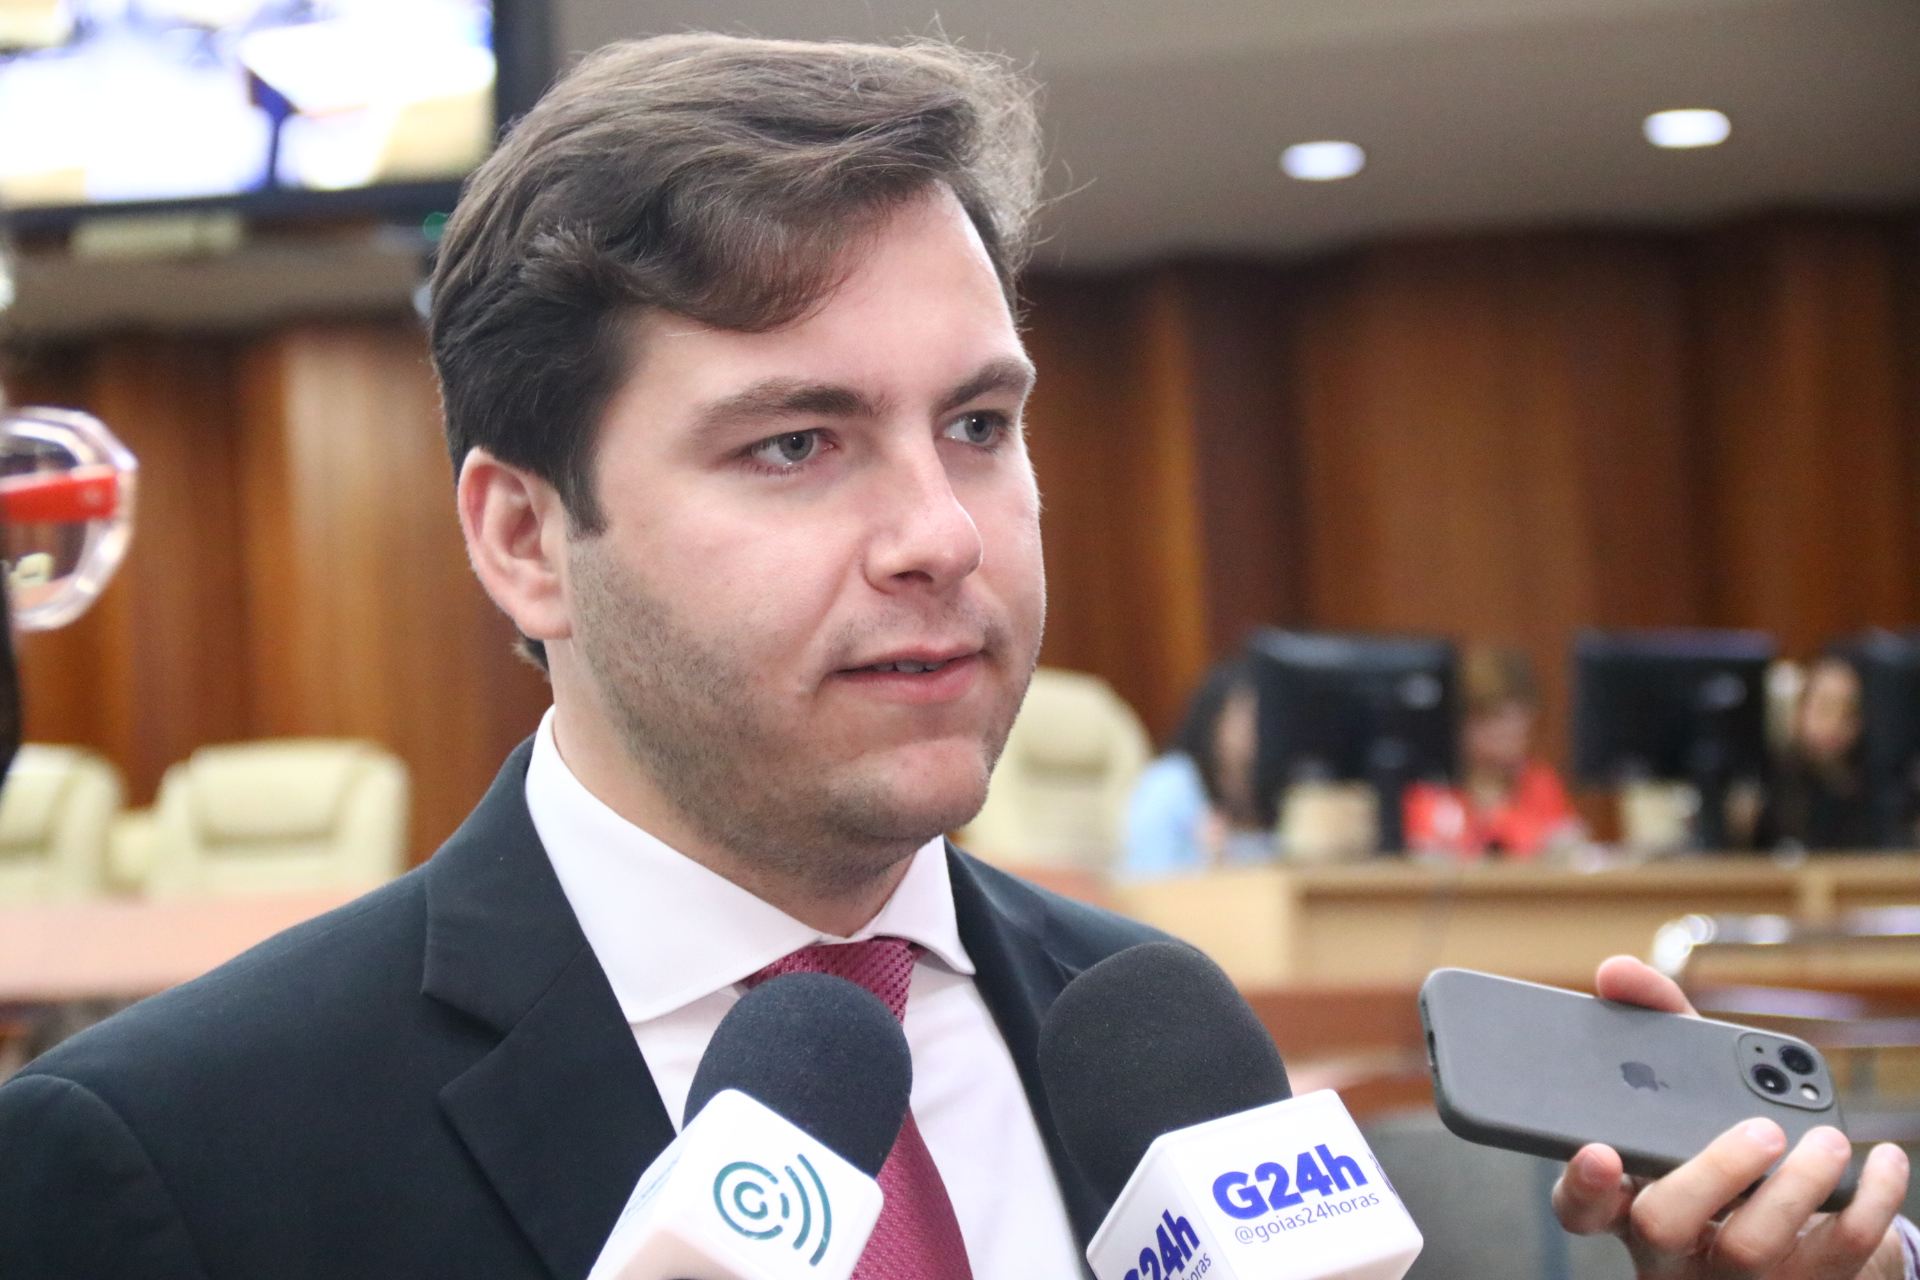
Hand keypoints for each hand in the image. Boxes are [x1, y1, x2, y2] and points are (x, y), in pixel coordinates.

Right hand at [1551, 956, 1910, 1278]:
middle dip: (1714, 1172)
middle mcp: (1670, 1251)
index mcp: (1626, 1199)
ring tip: (1828, 1138)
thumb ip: (1651, 1022)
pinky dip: (1871, 1202)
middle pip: (1664, 1226)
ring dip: (1796, 1188)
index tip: (1601, 1150)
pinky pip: (1839, 1253)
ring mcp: (1733, 1275)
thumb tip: (1616, 970)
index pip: (1580, 1208)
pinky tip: (1883, 1159)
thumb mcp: (1683, 1084)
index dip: (1583, 1185)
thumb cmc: (1719, 1141)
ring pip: (1750, 1248)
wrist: (1795, 1232)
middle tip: (1763, 1130)